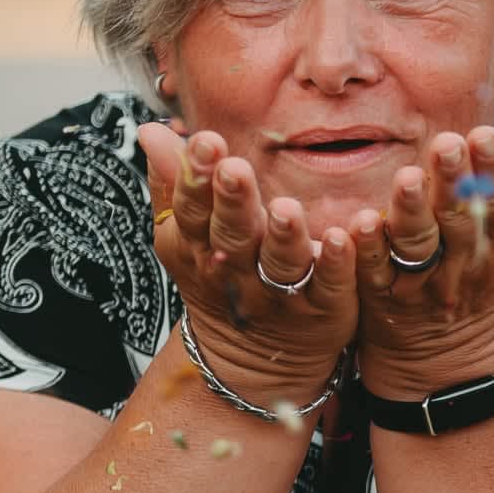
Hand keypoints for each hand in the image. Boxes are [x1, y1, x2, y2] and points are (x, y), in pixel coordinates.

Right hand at [138, 124, 357, 398]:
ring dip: (284, 237)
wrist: (251, 361)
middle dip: (233, 203)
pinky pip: (330, 286)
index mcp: (200, 247)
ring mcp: (280, 294)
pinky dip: (336, 264)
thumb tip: (150, 131)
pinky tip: (343, 238)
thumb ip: (173, 184)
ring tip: (285, 209)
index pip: (193, 210)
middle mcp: (237, 270)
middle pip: (233, 236)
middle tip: (235, 170)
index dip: (195, 179)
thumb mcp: (187, 237)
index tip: (203, 142)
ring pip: (281, 264)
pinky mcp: (323, 309)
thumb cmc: (221, 279)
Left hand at [350, 124, 493, 398]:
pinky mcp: (385, 293)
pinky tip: (361, 221)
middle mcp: (467, 259)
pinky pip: (376, 270)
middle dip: (454, 181)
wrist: (451, 353)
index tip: (484, 135)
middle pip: (461, 219)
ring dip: (413, 212)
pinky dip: (370, 247)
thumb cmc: (489, 272)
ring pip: (419, 245)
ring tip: (407, 179)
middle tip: (445, 145)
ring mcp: (425, 280)